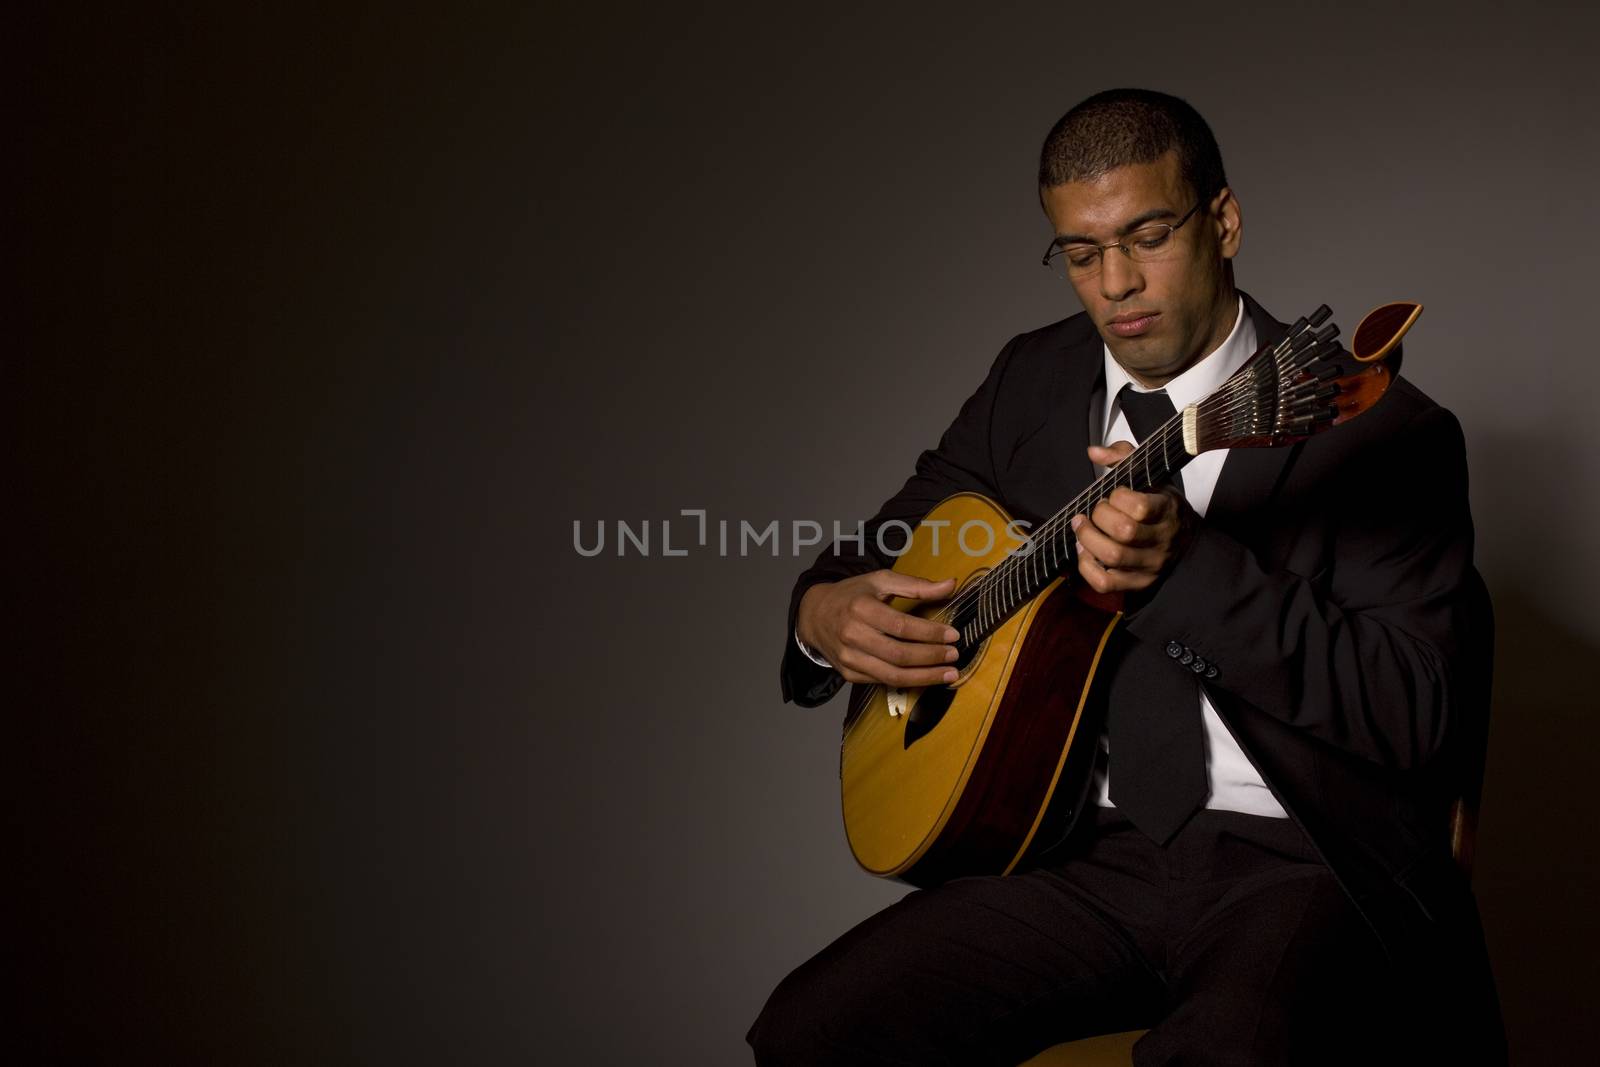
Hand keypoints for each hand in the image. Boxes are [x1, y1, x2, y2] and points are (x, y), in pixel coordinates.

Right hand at [797, 571, 960, 686]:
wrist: (814, 616)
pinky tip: (926, 678)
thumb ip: (916, 585)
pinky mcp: (849, 673)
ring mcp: (849, 658)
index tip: (953, 635)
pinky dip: (908, 683)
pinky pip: (882, 682)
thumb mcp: (880, 581)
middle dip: (931, 657)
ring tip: (948, 674)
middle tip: (954, 655)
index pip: (901, 626)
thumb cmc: (851, 595)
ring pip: (892, 675)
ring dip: (925, 677)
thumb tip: (951, 585)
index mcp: (860, 608)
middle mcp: (852, 635)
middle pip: (899, 654)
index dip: (930, 633)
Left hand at [1071, 441, 1194, 593]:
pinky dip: (1087, 567)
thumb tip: (1093, 452)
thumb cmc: (1162, 507)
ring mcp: (1149, 564)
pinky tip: (1085, 551)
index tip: (1114, 494)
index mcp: (1167, 510)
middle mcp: (1161, 540)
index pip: (1140, 507)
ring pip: (1112, 557)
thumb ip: (1124, 457)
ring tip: (1082, 526)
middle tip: (1095, 511)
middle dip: (1099, 517)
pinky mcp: (1137, 583)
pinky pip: (1105, 583)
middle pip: (1124, 532)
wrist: (1186, 542)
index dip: (1118, 498)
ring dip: (1087, 539)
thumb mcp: (1152, 476)